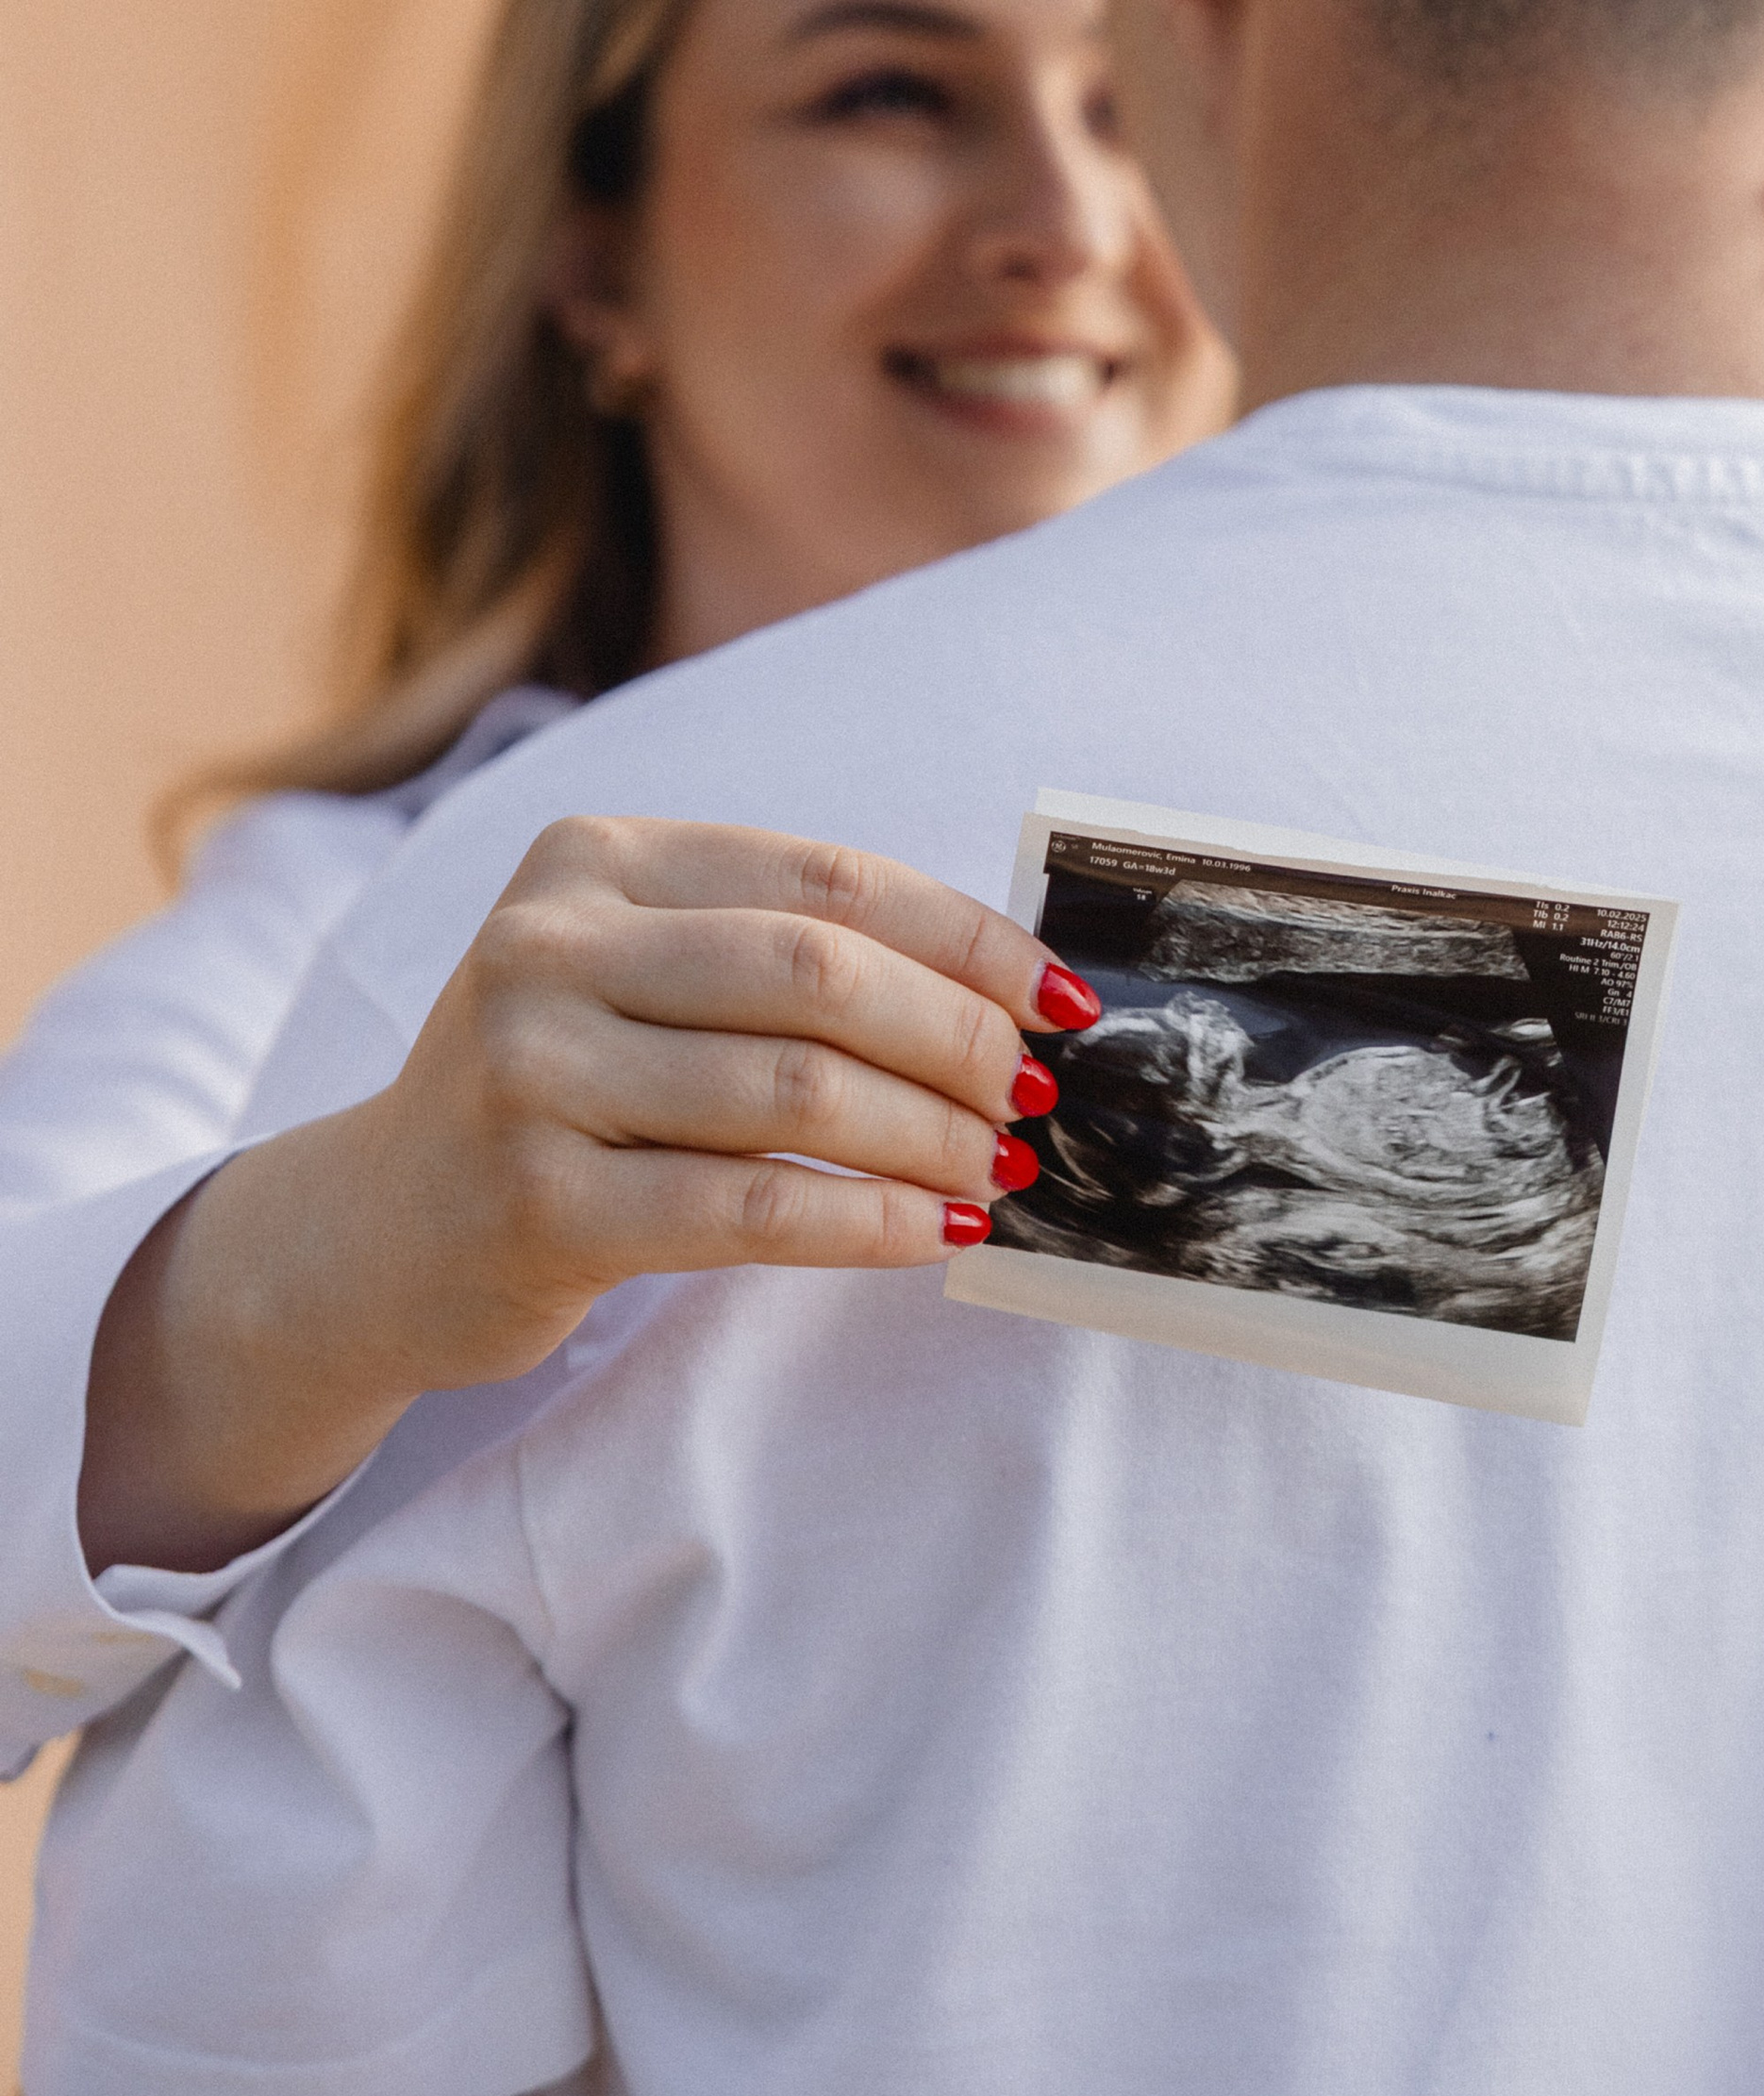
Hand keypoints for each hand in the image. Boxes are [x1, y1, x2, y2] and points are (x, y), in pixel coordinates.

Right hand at [82, 823, 1096, 1573]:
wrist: (371, 1232)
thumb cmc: (560, 1095)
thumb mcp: (638, 982)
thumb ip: (781, 957)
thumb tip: (1007, 989)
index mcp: (593, 860)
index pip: (826, 878)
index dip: (965, 937)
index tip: (1060, 995)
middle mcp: (550, 946)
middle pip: (820, 973)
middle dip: (959, 1038)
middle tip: (1035, 1097)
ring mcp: (529, 1071)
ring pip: (797, 1090)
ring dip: (930, 1136)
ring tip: (998, 1168)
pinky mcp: (534, 1200)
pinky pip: (751, 1207)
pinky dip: (868, 1220)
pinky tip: (930, 1235)